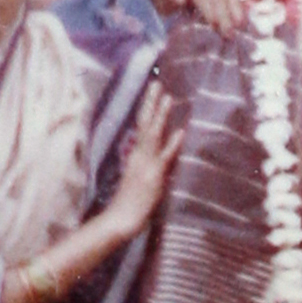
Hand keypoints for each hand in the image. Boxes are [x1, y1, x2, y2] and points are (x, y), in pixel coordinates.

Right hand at [102, 92, 181, 238]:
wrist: (121, 219)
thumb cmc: (127, 202)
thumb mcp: (134, 177)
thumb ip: (139, 163)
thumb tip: (141, 151)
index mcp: (134, 155)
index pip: (141, 126)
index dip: (147, 108)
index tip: (153, 91)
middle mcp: (138, 155)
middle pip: (144, 123)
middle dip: (151, 103)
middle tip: (157, 83)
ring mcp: (146, 164)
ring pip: (153, 134)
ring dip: (160, 115)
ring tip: (168, 97)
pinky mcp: (153, 176)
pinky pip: (164, 157)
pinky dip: (172, 143)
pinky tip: (181, 131)